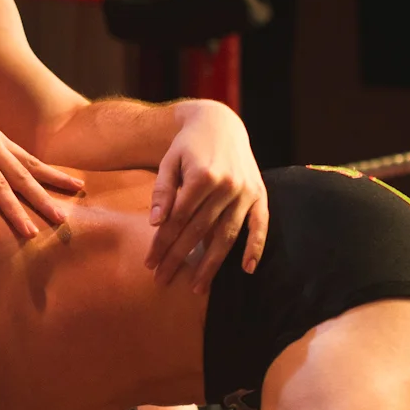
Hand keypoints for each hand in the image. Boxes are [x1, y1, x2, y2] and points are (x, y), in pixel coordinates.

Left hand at [145, 100, 266, 289]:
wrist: (219, 123)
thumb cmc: (188, 146)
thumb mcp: (169, 161)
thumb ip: (163, 192)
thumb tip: (156, 223)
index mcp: (202, 176)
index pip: (178, 219)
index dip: (162, 243)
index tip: (149, 263)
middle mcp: (227, 185)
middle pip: (199, 231)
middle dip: (179, 258)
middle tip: (162, 279)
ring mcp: (246, 191)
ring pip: (227, 235)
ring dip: (212, 264)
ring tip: (197, 286)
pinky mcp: (260, 194)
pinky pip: (260, 225)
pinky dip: (255, 247)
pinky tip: (246, 269)